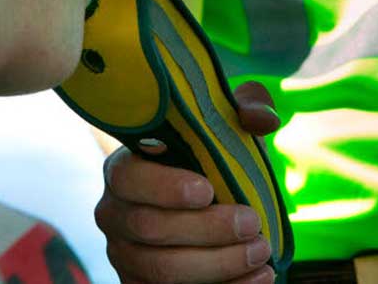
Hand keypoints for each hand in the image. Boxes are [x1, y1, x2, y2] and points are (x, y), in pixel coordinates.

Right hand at [94, 82, 281, 283]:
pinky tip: (258, 279)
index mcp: (124, 169)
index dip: (165, 187)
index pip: (129, 178)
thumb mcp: (227, 129)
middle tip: (253, 223)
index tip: (207, 190)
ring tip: (261, 253)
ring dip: (218, 264)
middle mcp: (114, 214)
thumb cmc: (211, 161)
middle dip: (207, 229)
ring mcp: (124, 255)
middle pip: (149, 228)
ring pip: (161, 269)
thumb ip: (243, 110)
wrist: (210, 209)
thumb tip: (262, 118)